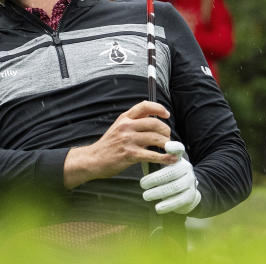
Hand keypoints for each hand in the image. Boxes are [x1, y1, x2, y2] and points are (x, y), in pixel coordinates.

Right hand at [64, 101, 178, 188]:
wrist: (93, 159)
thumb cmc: (108, 145)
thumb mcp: (118, 128)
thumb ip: (134, 123)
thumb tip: (155, 121)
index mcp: (124, 118)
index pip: (144, 106)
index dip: (158, 108)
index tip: (166, 114)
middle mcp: (126, 126)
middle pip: (154, 123)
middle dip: (166, 131)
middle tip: (169, 138)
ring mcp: (127, 140)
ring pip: (155, 138)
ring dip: (168, 144)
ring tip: (172, 150)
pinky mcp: (130, 154)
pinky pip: (152, 155)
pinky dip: (164, 158)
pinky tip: (170, 160)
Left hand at [140, 140, 200, 213]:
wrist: (185, 191)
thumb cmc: (165, 175)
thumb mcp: (159, 165)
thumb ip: (151, 159)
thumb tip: (136, 153)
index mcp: (177, 158)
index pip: (178, 149)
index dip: (174, 147)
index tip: (167, 146)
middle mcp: (186, 168)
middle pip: (171, 172)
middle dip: (155, 179)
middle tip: (142, 184)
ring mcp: (190, 181)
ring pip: (174, 187)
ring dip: (158, 192)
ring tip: (146, 196)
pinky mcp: (191, 195)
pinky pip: (179, 201)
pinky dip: (167, 205)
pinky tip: (157, 208)